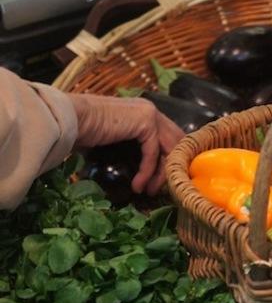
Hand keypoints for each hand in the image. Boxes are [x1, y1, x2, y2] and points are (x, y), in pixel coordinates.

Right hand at [69, 94, 183, 195]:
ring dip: (160, 175)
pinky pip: (152, 153)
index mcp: (143, 112)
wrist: (68, 120)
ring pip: (167, 149)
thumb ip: (129, 150)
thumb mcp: (112, 142)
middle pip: (174, 143)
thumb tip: (136, 173)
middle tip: (158, 190)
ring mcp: (150, 114)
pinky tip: (137, 186)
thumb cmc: (82, 132)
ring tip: (149, 192)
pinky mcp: (145, 122)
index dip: (169, 159)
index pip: (168, 137)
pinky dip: (147, 172)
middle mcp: (150, 111)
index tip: (159, 181)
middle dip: (169, 168)